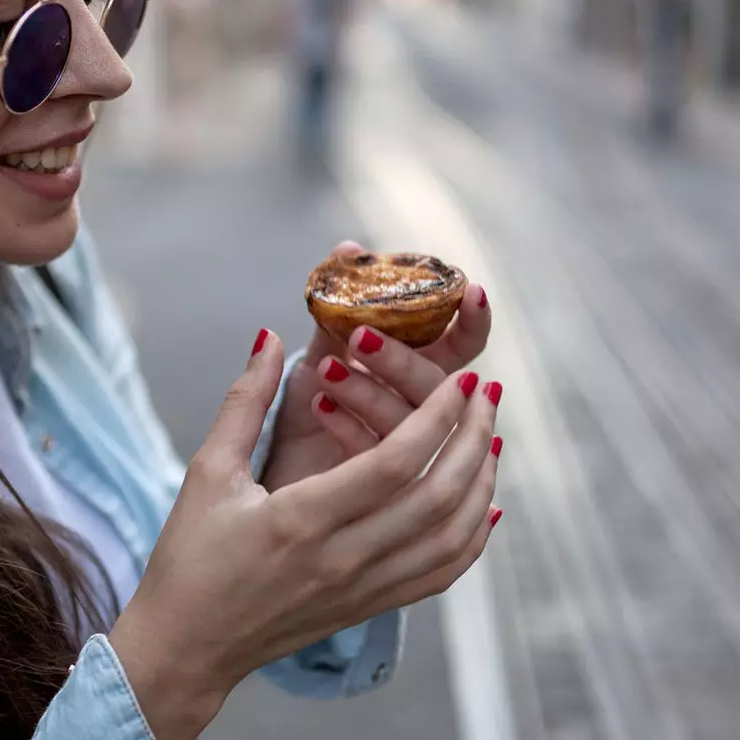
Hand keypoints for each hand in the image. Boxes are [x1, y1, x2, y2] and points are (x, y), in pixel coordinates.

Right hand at [109, 330, 501, 739]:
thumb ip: (245, 401)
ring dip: (482, 484)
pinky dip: (473, 537)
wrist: (188, 646)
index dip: (437, 417)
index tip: (461, 380)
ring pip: (452, 538)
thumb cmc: (190, 557)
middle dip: (473, 439)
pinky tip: (484, 504)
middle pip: (438, 497)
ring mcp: (362, 590)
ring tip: (489, 439)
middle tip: (487, 395)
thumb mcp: (207, 472)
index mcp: (301, 519)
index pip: (394, 463)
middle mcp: (342, 559)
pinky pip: (442, 574)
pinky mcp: (369, 608)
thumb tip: (270, 337)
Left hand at [261, 240, 492, 490]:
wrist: (266, 481)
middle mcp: (423, 414)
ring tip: (326, 371)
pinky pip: (379, 457)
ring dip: (370, 390)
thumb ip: (334, 314)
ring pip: (410, 422)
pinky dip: (350, 427)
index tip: (471, 290)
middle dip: (401, 358)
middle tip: (360, 336)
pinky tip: (320, 406)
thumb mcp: (317, 361)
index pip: (463, 346)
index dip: (472, 319)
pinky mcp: (380, 490)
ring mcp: (406, 453)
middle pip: (438, 385)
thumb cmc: (302, 418)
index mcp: (419, 376)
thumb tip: (348, 248)